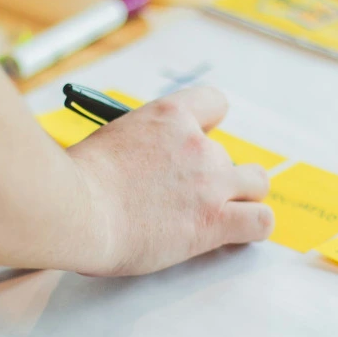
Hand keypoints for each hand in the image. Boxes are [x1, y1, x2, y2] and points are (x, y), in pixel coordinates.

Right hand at [66, 86, 271, 275]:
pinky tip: (235, 233)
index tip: (195, 143)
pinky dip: (253, 227)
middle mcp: (197, 145)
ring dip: (241, 198)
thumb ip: (139, 146)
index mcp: (168, 116)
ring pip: (256, 183)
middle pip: (229, 155)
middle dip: (214, 176)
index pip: (214, 103)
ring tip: (216, 215)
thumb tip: (142, 163)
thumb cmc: (77, 182)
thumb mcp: (109, 141)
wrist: (76, 211)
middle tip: (186, 197)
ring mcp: (211, 182)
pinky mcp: (215, 221)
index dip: (209, 127)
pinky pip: (260, 221)